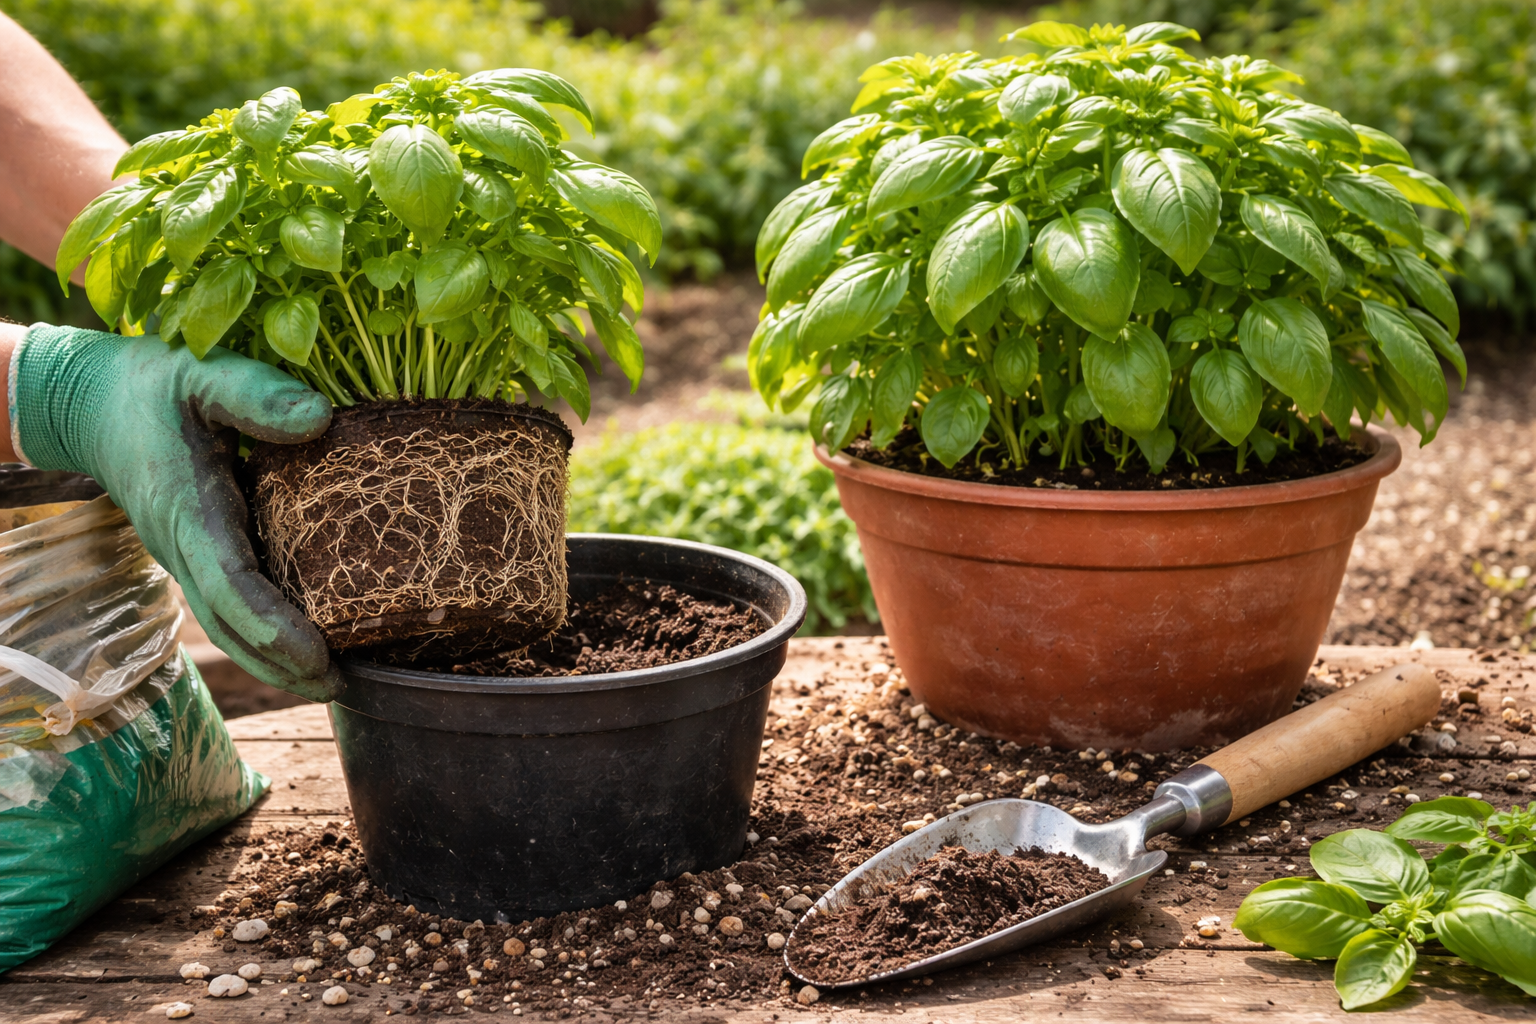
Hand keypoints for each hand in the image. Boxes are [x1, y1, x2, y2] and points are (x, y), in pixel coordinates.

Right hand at [10, 325, 336, 699]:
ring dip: (276, 660)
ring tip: (335, 681)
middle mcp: (186, 546)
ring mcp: (190, 555)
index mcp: (189, 511)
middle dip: (283, 665)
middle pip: (232, 626)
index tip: (317, 657)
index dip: (274, 628)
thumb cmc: (152, 385)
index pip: (232, 586)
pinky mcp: (200, 551)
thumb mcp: (201, 374)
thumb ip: (254, 394)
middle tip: (340, 688)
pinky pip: (235, 601)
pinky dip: (269, 631)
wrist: (91, 400)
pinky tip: (314, 639)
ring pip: (231, 623)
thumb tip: (320, 419)